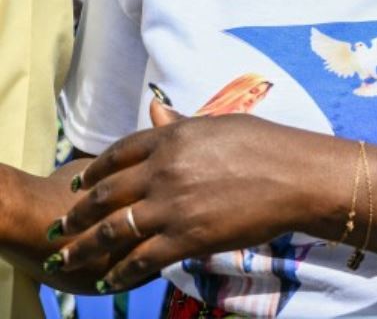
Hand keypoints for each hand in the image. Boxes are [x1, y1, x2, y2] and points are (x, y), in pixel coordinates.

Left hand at [46, 97, 338, 293]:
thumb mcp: (222, 125)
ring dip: (85, 248)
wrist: (300, 177)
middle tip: (61, 226)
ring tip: (68, 258)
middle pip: (106, 195)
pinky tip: (108, 279)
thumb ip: (182, 125)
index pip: (119, 155)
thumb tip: (153, 111)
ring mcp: (172, 206)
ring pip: (113, 230)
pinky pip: (139, 259)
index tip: (79, 185)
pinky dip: (119, 272)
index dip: (94, 172)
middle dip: (77, 214)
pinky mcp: (185, 238)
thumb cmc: (270, 146)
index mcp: (174, 139)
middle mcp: (164, 170)